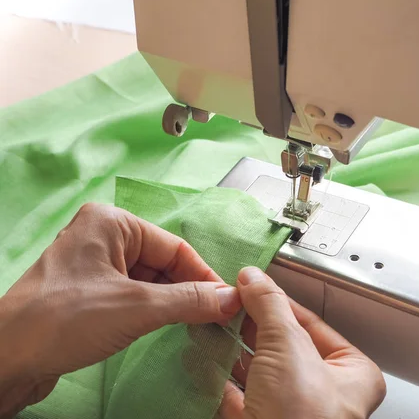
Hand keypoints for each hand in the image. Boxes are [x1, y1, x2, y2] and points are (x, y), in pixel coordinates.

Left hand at [0, 203, 241, 416]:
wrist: (6, 360)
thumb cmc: (64, 320)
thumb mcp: (137, 307)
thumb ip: (189, 300)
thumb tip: (232, 298)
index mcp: (112, 223)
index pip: (174, 247)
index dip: (204, 275)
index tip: (228, 301)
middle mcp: (102, 236)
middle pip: (163, 263)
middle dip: (188, 290)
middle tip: (216, 316)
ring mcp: (93, 264)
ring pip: (149, 280)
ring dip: (172, 302)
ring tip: (196, 323)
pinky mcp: (88, 291)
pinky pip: (132, 294)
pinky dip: (153, 309)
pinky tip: (168, 325)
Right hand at [218, 267, 385, 418]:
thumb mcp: (289, 347)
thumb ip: (271, 307)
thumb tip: (254, 278)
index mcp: (351, 374)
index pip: (312, 324)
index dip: (279, 302)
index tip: (253, 286)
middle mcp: (325, 394)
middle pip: (283, 346)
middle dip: (252, 325)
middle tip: (229, 303)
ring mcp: (291, 413)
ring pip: (258, 371)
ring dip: (233, 349)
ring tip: (211, 324)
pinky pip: (238, 396)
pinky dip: (219, 377)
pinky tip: (203, 359)